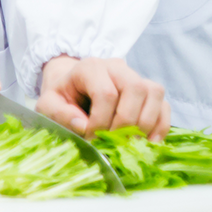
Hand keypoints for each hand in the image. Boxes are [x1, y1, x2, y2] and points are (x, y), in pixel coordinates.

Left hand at [38, 56, 169, 139]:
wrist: (72, 84)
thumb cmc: (62, 95)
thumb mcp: (48, 103)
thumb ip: (59, 113)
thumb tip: (84, 126)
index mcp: (91, 67)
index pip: (106, 93)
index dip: (100, 121)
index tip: (91, 137)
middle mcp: (118, 67)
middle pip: (136, 89)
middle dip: (125, 122)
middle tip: (112, 142)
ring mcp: (136, 77)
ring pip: (154, 92)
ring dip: (145, 123)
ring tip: (130, 143)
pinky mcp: (148, 92)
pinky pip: (164, 105)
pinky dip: (161, 125)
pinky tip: (148, 142)